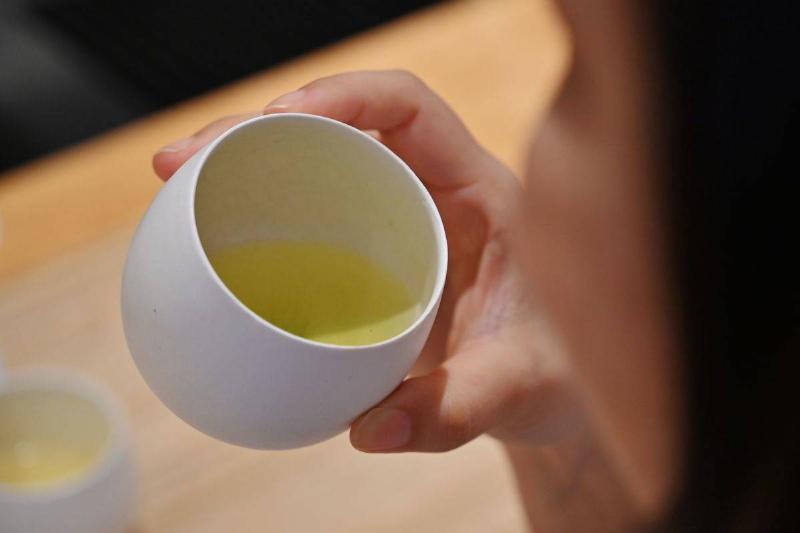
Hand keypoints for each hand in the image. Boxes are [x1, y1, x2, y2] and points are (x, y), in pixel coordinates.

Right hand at [154, 70, 583, 452]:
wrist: (550, 387)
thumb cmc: (554, 369)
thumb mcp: (521, 387)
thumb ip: (456, 409)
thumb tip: (367, 430)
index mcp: (479, 194)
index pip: (411, 109)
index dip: (345, 95)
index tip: (280, 117)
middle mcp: (433, 194)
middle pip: (341, 127)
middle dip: (258, 127)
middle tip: (182, 159)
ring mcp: (397, 224)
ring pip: (316, 167)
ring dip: (244, 163)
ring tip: (174, 180)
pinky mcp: (372, 258)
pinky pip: (310, 219)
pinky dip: (259, 217)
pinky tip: (212, 237)